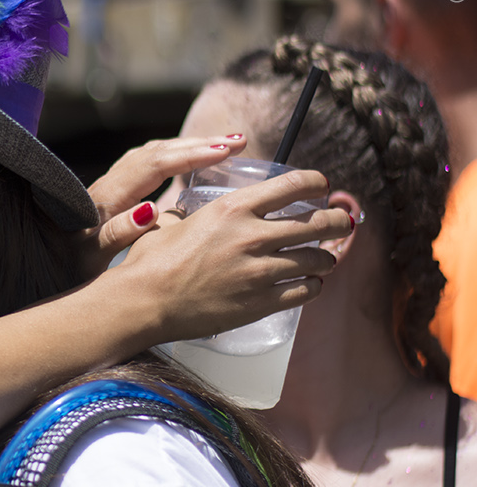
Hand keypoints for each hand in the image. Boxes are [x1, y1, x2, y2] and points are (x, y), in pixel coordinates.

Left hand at [78, 135, 245, 277]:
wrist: (43, 260)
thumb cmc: (67, 264)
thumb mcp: (90, 255)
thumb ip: (117, 234)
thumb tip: (148, 210)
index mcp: (108, 197)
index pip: (154, 165)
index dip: (190, 155)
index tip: (225, 151)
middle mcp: (110, 183)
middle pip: (158, 151)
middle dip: (199, 144)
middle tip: (238, 141)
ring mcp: (112, 183)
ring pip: (154, 152)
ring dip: (189, 146)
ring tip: (226, 145)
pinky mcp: (114, 189)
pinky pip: (149, 161)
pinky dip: (175, 154)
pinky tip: (193, 158)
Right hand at [107, 169, 349, 342]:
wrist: (143, 303)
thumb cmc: (151, 263)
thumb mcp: (170, 223)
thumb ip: (188, 214)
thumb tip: (184, 213)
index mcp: (231, 209)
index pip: (293, 185)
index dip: (316, 183)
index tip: (323, 187)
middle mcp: (252, 236)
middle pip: (319, 222)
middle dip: (338, 221)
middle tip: (342, 222)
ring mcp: (260, 272)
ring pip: (318, 259)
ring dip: (326, 257)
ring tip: (323, 259)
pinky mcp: (262, 303)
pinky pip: (307, 291)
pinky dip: (313, 286)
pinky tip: (308, 283)